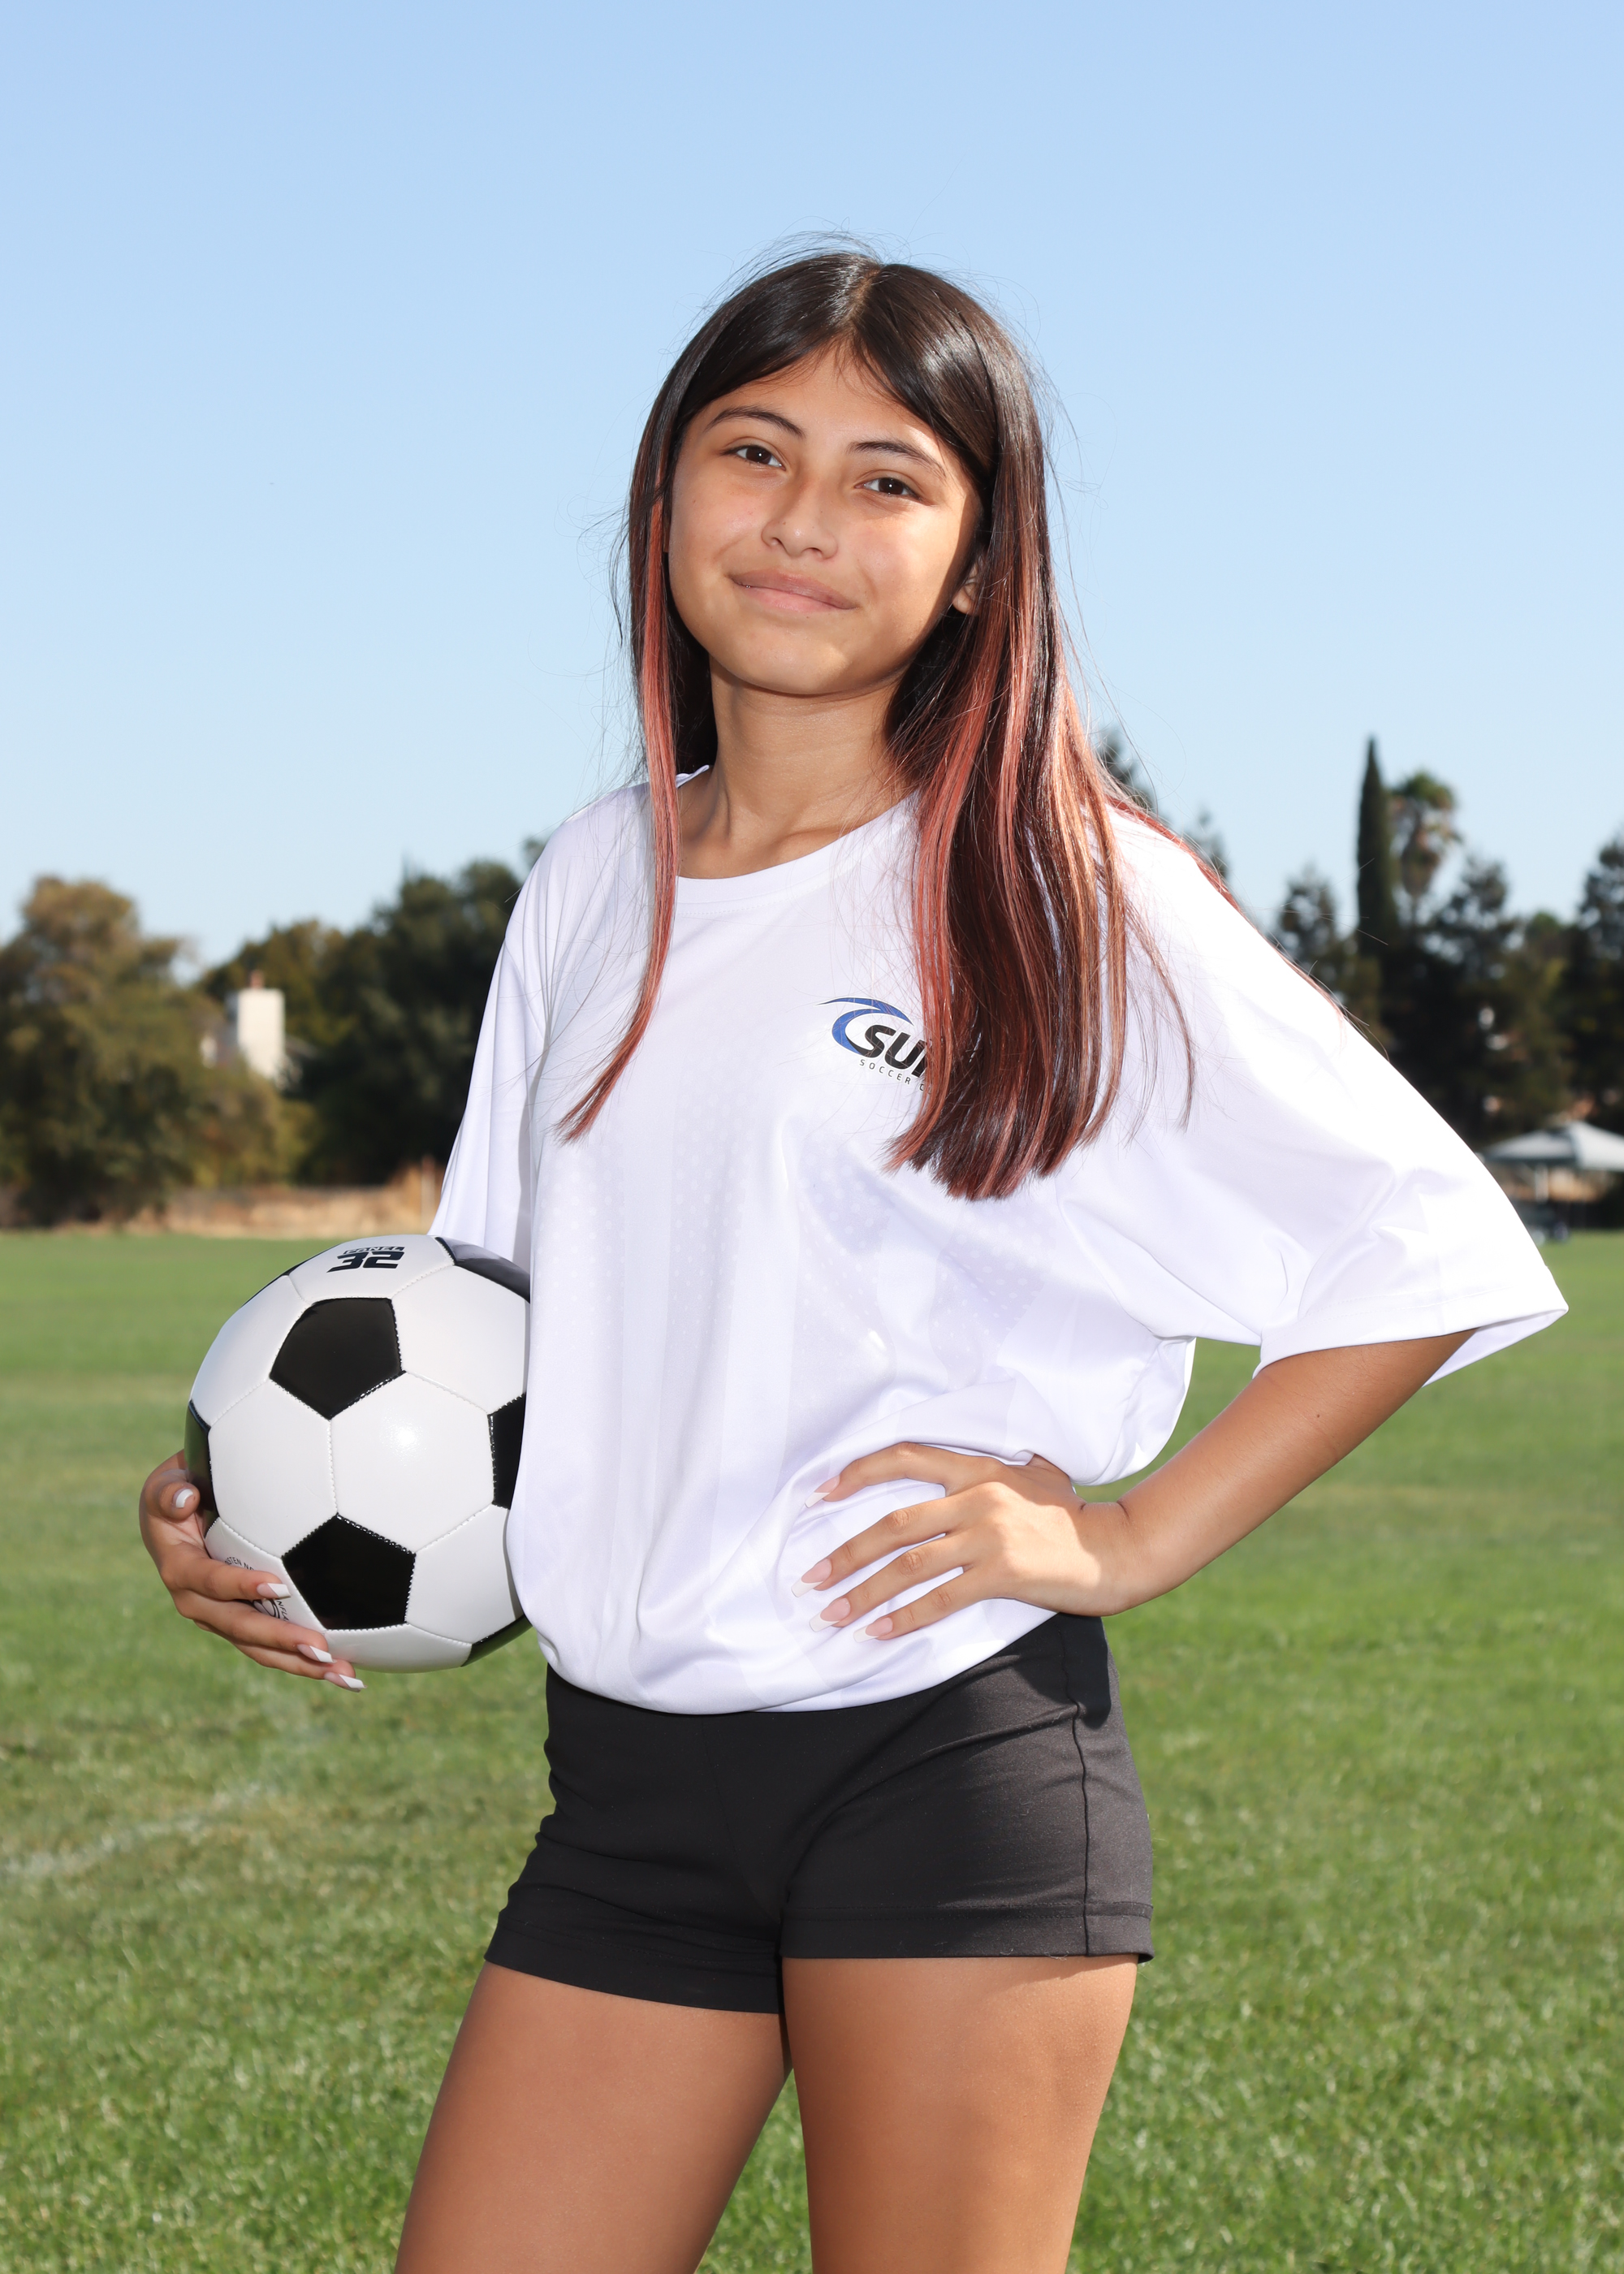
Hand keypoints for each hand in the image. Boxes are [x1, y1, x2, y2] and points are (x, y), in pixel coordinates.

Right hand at [138, 1453, 363, 1689]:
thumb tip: (184, 1499)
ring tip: (343, 1673)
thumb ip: (169, 1492)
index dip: (240, 1585)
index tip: (278, 1585)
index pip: (211, 1581)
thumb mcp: (166, 1486)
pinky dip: (303, 1660)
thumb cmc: (178, 1492)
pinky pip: (270, 1647)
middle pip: (240, 1626)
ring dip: (300, 1663)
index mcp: (181, 1570)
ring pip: (259, 1648)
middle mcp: (197, 1603)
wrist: (173, 1520)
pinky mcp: (240, 1624)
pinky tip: (344, 1669)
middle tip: (321, 1649)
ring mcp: (220, 1618)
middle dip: (280, 1640)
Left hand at [798, 1444, 1121, 1640]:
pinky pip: (940, 1599)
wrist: (1117, 1547)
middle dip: (844, 1554)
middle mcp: (977, 1495)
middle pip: (892, 1524)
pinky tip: (878, 1632)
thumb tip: (953, 1465)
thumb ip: (989, 1467)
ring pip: (908, 1565)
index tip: (818, 1495)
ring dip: (863, 1592)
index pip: (902, 1457)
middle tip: (810, 1578)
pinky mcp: (1003, 1573)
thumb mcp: (1031, 1471)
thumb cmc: (1071, 1513)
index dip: (855, 1473)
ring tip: (831, 1614)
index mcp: (977, 1466)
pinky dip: (904, 1618)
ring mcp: (989, 1534)